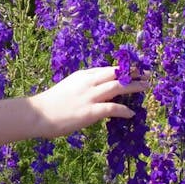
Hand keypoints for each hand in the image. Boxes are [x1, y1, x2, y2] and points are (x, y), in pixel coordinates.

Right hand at [29, 66, 148, 137]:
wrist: (38, 114)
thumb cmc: (50, 104)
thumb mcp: (68, 88)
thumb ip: (82, 87)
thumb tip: (94, 91)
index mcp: (82, 76)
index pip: (107, 69)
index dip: (122, 69)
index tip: (134, 70)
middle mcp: (88, 82)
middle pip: (116, 74)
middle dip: (133, 73)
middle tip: (146, 74)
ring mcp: (90, 96)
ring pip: (118, 87)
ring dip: (134, 86)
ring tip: (146, 87)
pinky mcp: (90, 111)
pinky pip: (113, 108)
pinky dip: (124, 110)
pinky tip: (131, 114)